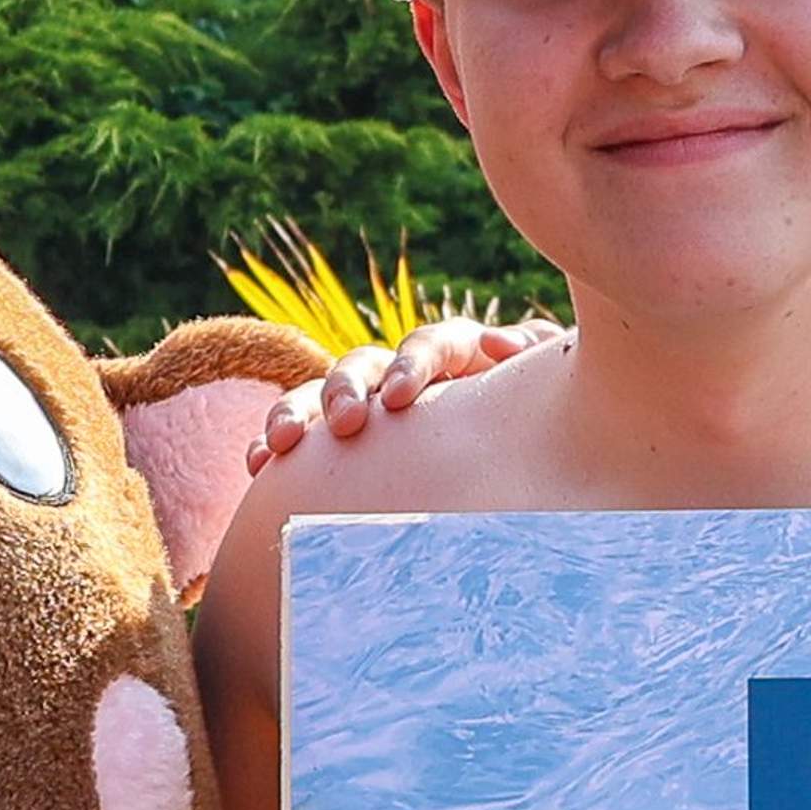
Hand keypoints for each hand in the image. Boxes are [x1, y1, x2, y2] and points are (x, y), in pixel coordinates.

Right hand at [242, 309, 561, 474]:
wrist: (541, 460)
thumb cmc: (553, 417)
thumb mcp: (553, 384)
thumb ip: (534, 356)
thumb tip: (500, 343)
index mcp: (460, 354)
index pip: (429, 345)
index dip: (412, 365)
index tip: (403, 399)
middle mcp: (405, 374)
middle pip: (364, 364)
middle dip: (346, 389)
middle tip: (343, 425)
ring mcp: (371, 406)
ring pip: (322, 396)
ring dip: (297, 414)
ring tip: (275, 447)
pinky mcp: (347, 444)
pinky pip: (304, 440)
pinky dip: (279, 447)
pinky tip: (257, 466)